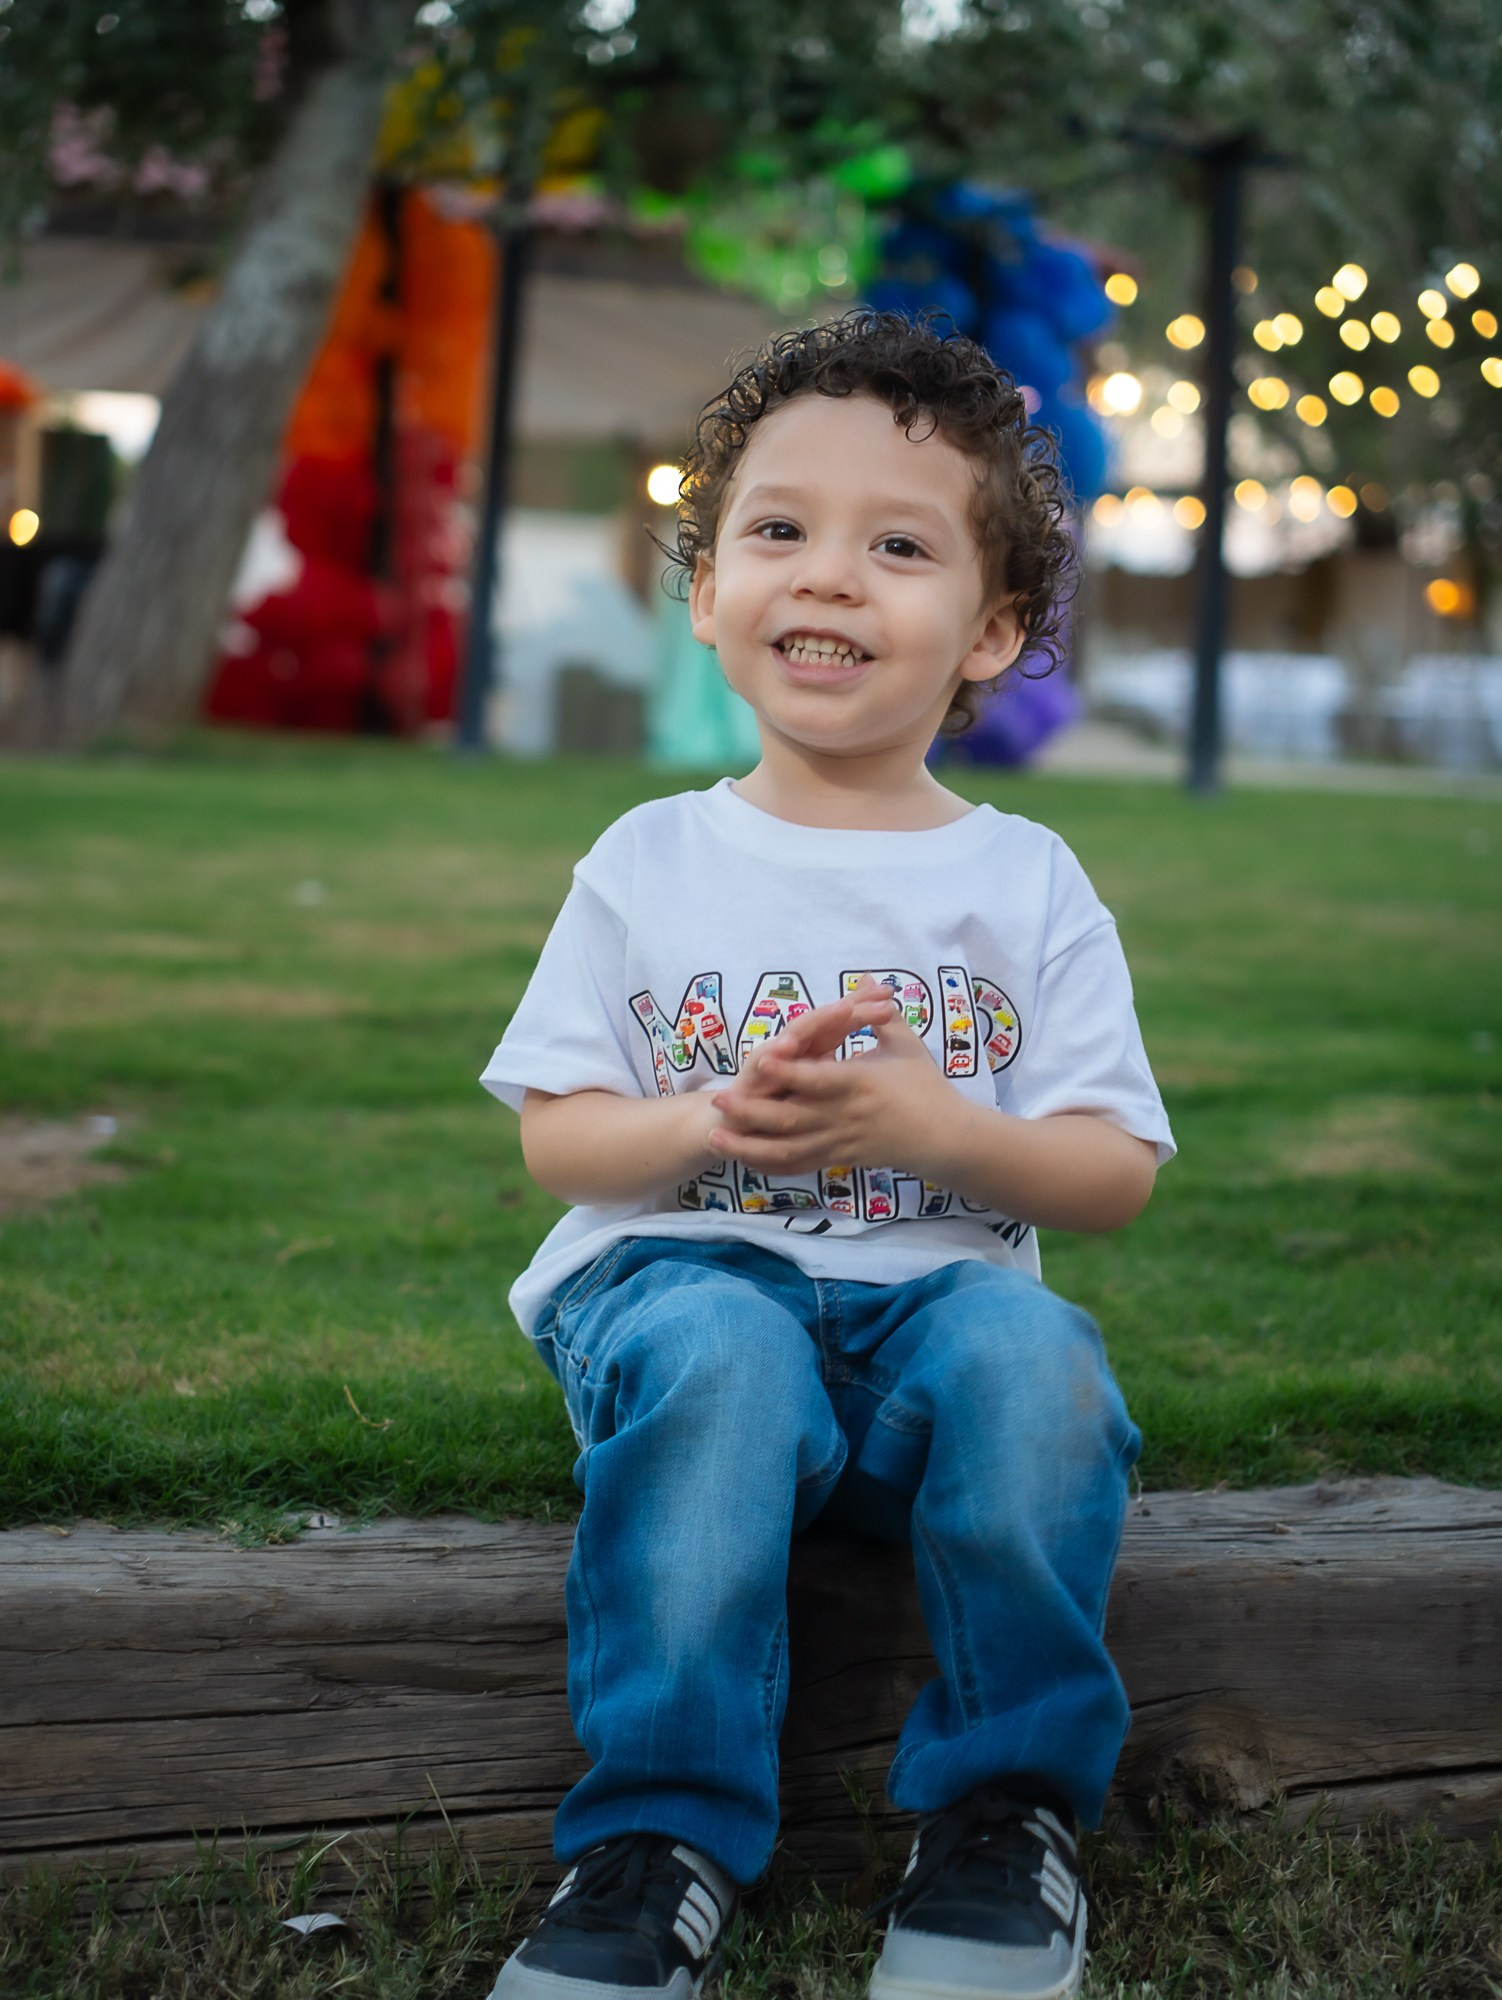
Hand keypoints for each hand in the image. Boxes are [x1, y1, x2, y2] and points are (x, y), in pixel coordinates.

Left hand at [708, 978, 953, 1178]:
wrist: (944, 1138)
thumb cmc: (925, 1085)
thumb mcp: (906, 1045)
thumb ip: (880, 1014)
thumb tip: (865, 978)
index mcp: (860, 1083)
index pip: (819, 1078)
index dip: (789, 1071)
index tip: (761, 1062)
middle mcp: (845, 1116)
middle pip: (793, 1118)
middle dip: (753, 1111)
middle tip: (719, 1101)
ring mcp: (840, 1143)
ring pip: (789, 1150)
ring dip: (750, 1146)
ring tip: (718, 1138)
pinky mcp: (839, 1161)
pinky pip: (801, 1165)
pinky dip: (772, 1166)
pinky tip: (744, 1160)